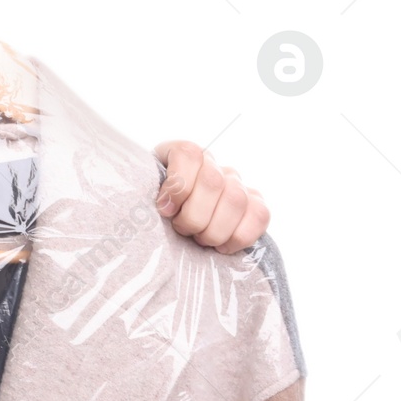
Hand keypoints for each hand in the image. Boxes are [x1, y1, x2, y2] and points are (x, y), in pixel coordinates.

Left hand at [152, 140, 267, 253]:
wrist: (170, 224)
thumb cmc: (151, 210)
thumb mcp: (141, 197)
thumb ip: (144, 192)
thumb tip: (160, 207)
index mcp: (181, 154)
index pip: (188, 154)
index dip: (177, 185)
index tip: (164, 210)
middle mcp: (212, 164)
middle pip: (213, 182)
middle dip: (193, 216)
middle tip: (181, 230)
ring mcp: (236, 183)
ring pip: (236, 200)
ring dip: (213, 230)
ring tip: (199, 239)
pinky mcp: (254, 204)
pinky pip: (260, 216)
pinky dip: (239, 237)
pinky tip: (221, 246)